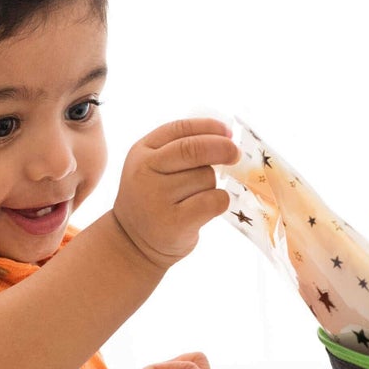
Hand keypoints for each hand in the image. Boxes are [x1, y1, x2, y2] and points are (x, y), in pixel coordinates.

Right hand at [110, 117, 239, 269]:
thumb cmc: (153, 198)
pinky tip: (210, 206)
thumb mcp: (152, 167)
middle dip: (222, 148)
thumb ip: (179, 148)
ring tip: (199, 195)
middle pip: (193, 150)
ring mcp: (157, 198)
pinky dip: (220, 201)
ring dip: (213, 183)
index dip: (208, 127)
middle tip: (236, 154)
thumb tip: (227, 138)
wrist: (133, 241)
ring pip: (205, 177)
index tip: (228, 131)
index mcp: (141, 152)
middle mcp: (144, 172)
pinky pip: (213, 201)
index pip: (179, 129)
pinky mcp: (174, 222)